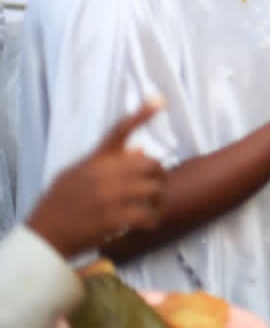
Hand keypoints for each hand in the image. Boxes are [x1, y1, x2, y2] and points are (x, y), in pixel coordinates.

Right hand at [26, 99, 168, 258]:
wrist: (44, 235)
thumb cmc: (59, 204)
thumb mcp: (76, 175)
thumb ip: (106, 162)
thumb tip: (140, 150)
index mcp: (94, 160)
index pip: (119, 131)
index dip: (141, 115)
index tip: (160, 100)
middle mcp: (104, 174)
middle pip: (151, 164)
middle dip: (159, 176)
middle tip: (157, 187)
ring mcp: (110, 195)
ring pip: (154, 189)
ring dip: (158, 201)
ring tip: (153, 209)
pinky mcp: (113, 218)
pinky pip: (147, 214)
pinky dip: (151, 220)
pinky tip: (147, 224)